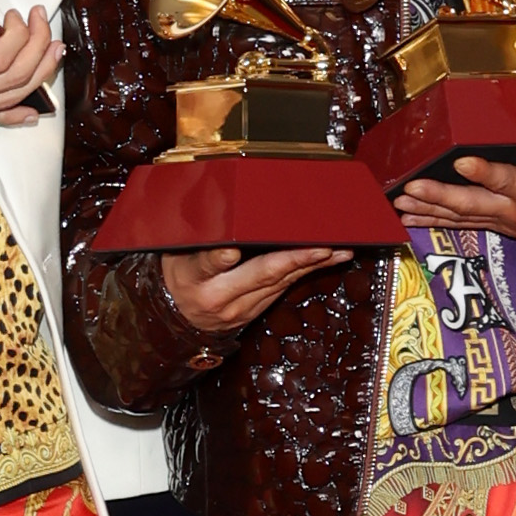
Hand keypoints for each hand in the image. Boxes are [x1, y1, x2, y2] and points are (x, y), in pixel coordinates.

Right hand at [159, 241, 351, 338]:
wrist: (178, 318)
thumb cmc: (180, 274)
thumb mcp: (177, 253)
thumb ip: (199, 234)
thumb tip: (219, 196)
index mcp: (193, 277)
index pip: (207, 264)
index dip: (219, 258)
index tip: (231, 251)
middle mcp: (218, 297)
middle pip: (260, 275)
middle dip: (294, 259)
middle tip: (322, 248)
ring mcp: (240, 309)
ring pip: (280, 282)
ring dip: (311, 265)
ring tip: (339, 250)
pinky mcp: (256, 312)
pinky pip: (284, 288)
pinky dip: (306, 271)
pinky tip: (328, 260)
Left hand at [397, 143, 515, 260]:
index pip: (507, 181)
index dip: (485, 172)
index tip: (462, 161)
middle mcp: (512, 210)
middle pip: (469, 203)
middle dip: (437, 195)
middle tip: (409, 188)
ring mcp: (501, 219)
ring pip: (458, 215)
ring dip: (427, 209)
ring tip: (398, 203)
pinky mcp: (496, 222)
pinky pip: (459, 223)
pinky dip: (433, 220)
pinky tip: (410, 217)